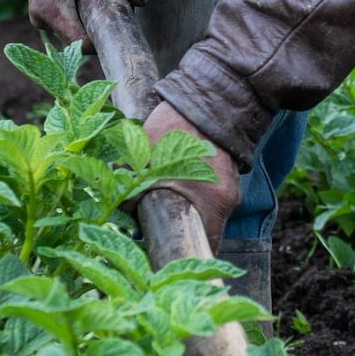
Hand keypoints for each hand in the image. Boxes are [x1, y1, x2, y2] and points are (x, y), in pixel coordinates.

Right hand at [24, 0, 140, 44]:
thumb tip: (144, 0)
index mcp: (50, 11)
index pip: (82, 45)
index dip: (104, 38)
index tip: (118, 22)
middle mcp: (41, 19)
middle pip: (78, 39)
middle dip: (98, 27)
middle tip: (112, 6)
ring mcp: (40, 17)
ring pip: (74, 31)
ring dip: (90, 20)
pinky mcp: (44, 11)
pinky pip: (68, 21)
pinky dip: (81, 13)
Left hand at [144, 96, 242, 248]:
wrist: (205, 99)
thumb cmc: (175, 128)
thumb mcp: (146, 160)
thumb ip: (134, 190)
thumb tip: (123, 214)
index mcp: (213, 202)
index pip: (206, 246)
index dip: (186, 254)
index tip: (168, 257)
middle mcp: (228, 200)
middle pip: (204, 229)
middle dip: (180, 230)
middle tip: (155, 228)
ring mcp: (231, 187)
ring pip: (206, 211)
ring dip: (186, 211)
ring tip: (163, 203)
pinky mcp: (228, 176)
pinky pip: (210, 195)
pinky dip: (194, 195)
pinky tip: (176, 183)